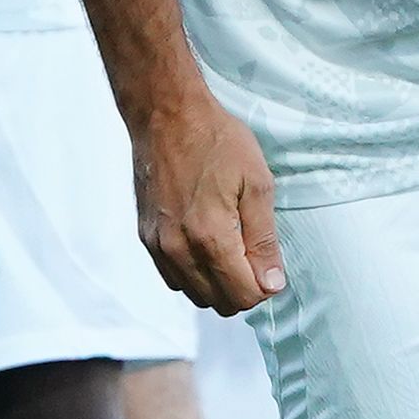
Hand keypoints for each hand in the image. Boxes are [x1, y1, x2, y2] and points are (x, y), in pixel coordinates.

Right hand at [133, 88, 284, 315]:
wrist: (165, 114)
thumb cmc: (215, 140)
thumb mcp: (256, 184)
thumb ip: (264, 240)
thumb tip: (271, 283)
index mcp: (210, 237)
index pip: (242, 296)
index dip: (264, 287)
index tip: (270, 264)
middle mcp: (178, 249)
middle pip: (218, 303)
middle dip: (243, 289)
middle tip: (254, 255)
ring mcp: (158, 245)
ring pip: (194, 294)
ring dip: (217, 284)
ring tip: (231, 247)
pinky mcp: (146, 237)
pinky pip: (173, 277)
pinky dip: (194, 273)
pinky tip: (206, 244)